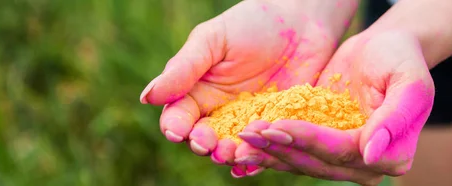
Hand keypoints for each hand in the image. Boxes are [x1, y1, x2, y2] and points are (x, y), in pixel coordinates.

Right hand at [138, 0, 355, 176]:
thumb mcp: (213, 40)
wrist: (304, 19)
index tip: (177, 131)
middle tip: (207, 145)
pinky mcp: (279, 127)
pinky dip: (258, 159)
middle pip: (204, 139)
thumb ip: (183, 69)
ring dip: (229, 155)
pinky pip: (266, 149)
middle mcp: (222, 113)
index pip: (179, 117)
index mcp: (199, 92)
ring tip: (231, 154)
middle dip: (203, 145)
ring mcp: (251, 122)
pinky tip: (253, 163)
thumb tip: (147, 97)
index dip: (175, 126)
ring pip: (234, 148)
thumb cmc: (252, 23)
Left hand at [234, 30, 434, 184]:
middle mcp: (367, 164)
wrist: (383, 50)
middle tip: (249, 131)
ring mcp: (343, 159)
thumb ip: (395, 118)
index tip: (279, 126)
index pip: (343, 152)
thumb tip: (371, 154)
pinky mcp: (323, 148)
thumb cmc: (401, 60)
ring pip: (302, 161)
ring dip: (270, 151)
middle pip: (318, 161)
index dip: (310, 141)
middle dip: (282, 147)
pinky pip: (295, 152)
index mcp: (392, 154)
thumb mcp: (410, 83)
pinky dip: (271, 148)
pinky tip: (247, 141)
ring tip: (242, 137)